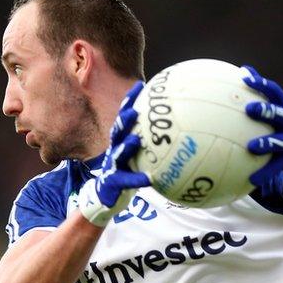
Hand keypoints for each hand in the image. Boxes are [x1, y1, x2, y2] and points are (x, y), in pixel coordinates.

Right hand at [77, 81, 150, 226]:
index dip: (131, 101)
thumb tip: (175, 126)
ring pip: (118, 154)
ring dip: (126, 147)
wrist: (107, 196)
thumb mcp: (137, 154)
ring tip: (135, 141)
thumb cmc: (127, 171)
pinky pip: (127, 180)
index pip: (125, 117)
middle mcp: (114, 150)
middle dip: (125, 121)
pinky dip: (137, 179)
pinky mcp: (114, 182)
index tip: (141, 85)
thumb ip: (150, 141)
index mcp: (121, 141)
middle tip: (134, 112)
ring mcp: (112, 165)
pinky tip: (149, 179)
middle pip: (118, 131)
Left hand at [241, 66, 282, 186]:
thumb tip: (243, 72)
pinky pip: (276, 167)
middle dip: (266, 111)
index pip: (274, 92)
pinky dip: (264, 173)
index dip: (261, 83)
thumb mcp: (282, 109)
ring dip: (265, 143)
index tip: (245, 77)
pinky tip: (251, 180)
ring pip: (278, 142)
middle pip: (279, 114)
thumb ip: (264, 96)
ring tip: (251, 146)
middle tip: (249, 109)